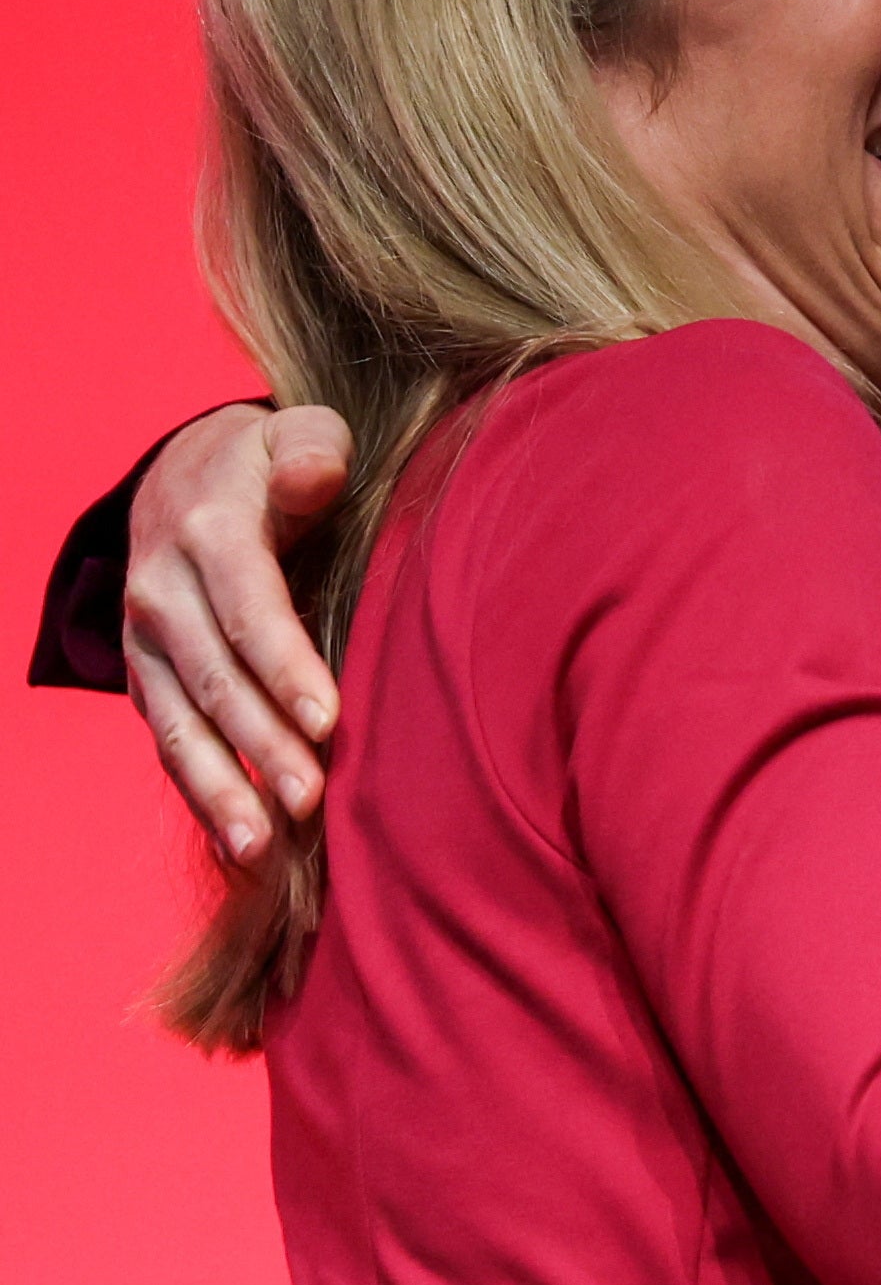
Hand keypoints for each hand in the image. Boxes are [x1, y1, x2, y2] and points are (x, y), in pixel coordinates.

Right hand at [123, 402, 352, 864]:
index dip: (287, 667)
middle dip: (262, 747)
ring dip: (221, 792)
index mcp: (207, 531)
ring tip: (262, 850)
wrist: (183, 480)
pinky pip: (174, 746)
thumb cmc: (268, 465)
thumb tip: (313, 475)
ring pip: (183, 727)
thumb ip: (312, 451)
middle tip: (311, 801)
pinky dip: (205, 797)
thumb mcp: (295, 434)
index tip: (329, 722)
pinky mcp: (150, 683)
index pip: (250, 608)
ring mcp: (147, 644)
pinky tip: (242, 848)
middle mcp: (163, 593)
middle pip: (217, 681)